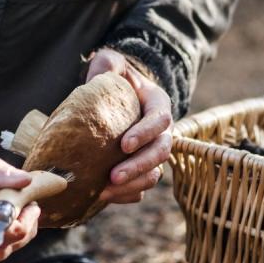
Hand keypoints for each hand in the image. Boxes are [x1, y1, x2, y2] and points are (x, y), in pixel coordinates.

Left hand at [86, 47, 172, 203]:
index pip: (160, 120)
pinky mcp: (140, 170)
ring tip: (104, 191)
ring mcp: (152, 153)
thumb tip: (102, 72)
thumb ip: (108, 64)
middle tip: (113, 176)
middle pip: (161, 152)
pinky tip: (103, 197)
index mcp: (158, 105)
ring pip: (154, 174)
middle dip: (139, 166)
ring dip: (132, 185)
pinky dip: (126, 195)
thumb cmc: (113, 79)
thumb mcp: (110, 65)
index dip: (145, 133)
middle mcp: (161, 132)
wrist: (114, 98)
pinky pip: (140, 188)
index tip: (124, 145)